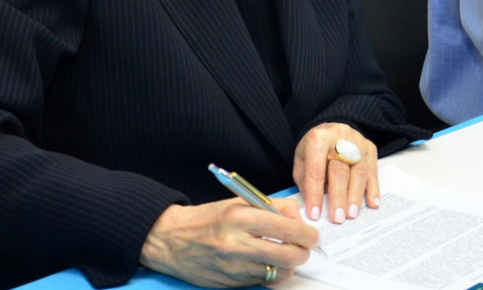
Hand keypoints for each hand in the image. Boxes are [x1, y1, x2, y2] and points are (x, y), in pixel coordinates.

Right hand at [139, 197, 316, 287]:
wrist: (170, 240)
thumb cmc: (207, 218)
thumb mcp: (239, 201)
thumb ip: (273, 207)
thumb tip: (299, 220)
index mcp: (240, 216)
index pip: (288, 228)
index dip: (308, 234)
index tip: (312, 235)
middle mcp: (237, 243)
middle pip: (289, 255)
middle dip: (303, 252)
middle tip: (303, 247)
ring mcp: (233, 266)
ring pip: (279, 272)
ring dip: (288, 265)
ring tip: (283, 254)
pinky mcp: (230, 283)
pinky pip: (262, 281)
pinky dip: (270, 273)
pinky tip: (264, 263)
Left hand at [293, 123, 378, 223]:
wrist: (330, 130)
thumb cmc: (314, 149)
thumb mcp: (301, 161)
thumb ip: (306, 181)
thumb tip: (315, 206)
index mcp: (317, 139)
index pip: (316, 171)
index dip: (315, 194)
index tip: (315, 214)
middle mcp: (339, 137)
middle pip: (340, 171)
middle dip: (338, 197)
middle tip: (338, 217)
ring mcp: (357, 141)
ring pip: (359, 171)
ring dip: (356, 196)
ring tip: (352, 214)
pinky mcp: (370, 147)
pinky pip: (373, 170)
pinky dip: (373, 188)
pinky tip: (372, 202)